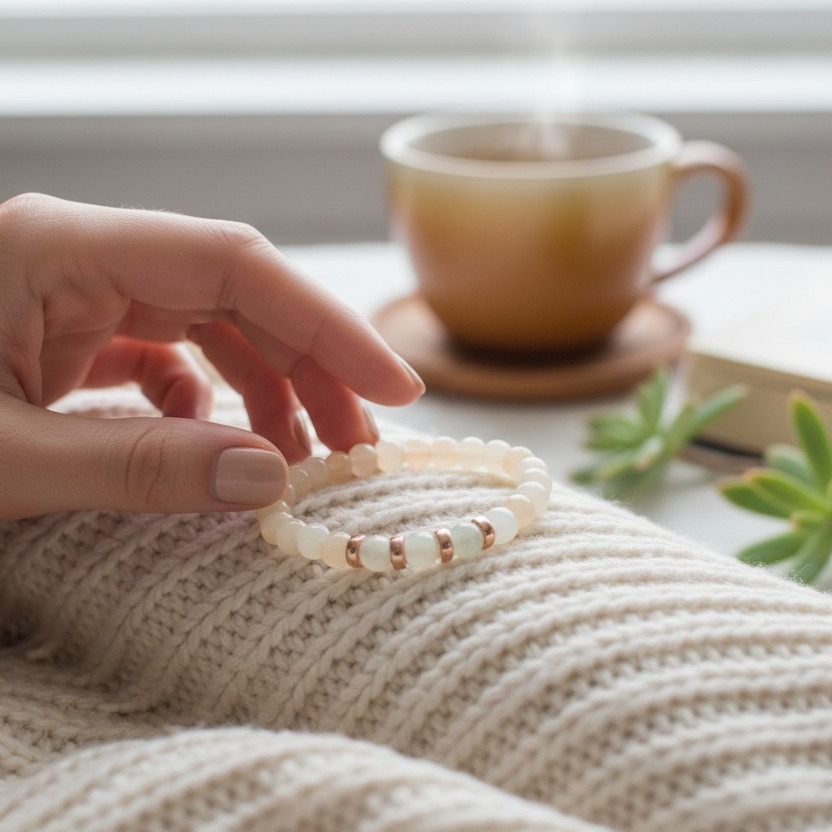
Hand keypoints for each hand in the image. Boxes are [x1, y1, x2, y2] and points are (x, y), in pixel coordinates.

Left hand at [0, 194, 423, 519]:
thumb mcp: (0, 463)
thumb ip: (139, 468)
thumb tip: (269, 481)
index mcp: (56, 249)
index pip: (233, 265)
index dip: (326, 324)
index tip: (393, 388)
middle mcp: (75, 257)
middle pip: (234, 296)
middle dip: (307, 369)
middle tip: (357, 446)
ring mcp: (70, 296)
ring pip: (206, 326)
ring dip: (264, 390)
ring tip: (299, 460)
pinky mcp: (63, 335)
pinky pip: (162, 356)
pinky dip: (203, 404)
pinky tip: (211, 444)